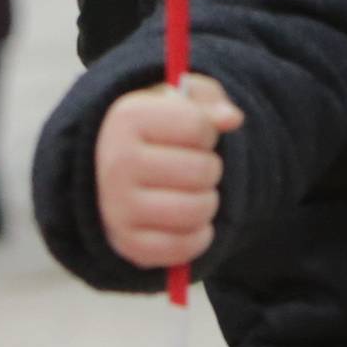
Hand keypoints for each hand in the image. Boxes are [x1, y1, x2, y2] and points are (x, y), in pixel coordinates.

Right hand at [95, 72, 244, 269]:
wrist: (115, 168)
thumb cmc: (159, 127)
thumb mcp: (182, 99)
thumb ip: (210, 99)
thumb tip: (232, 119)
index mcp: (128, 118)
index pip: (200, 126)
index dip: (208, 131)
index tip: (193, 134)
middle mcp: (116, 163)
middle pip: (204, 170)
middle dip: (210, 168)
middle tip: (193, 167)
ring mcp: (117, 207)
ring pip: (197, 210)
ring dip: (208, 201)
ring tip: (193, 192)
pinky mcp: (126, 243)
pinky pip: (182, 247)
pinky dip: (199, 236)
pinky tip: (190, 221)